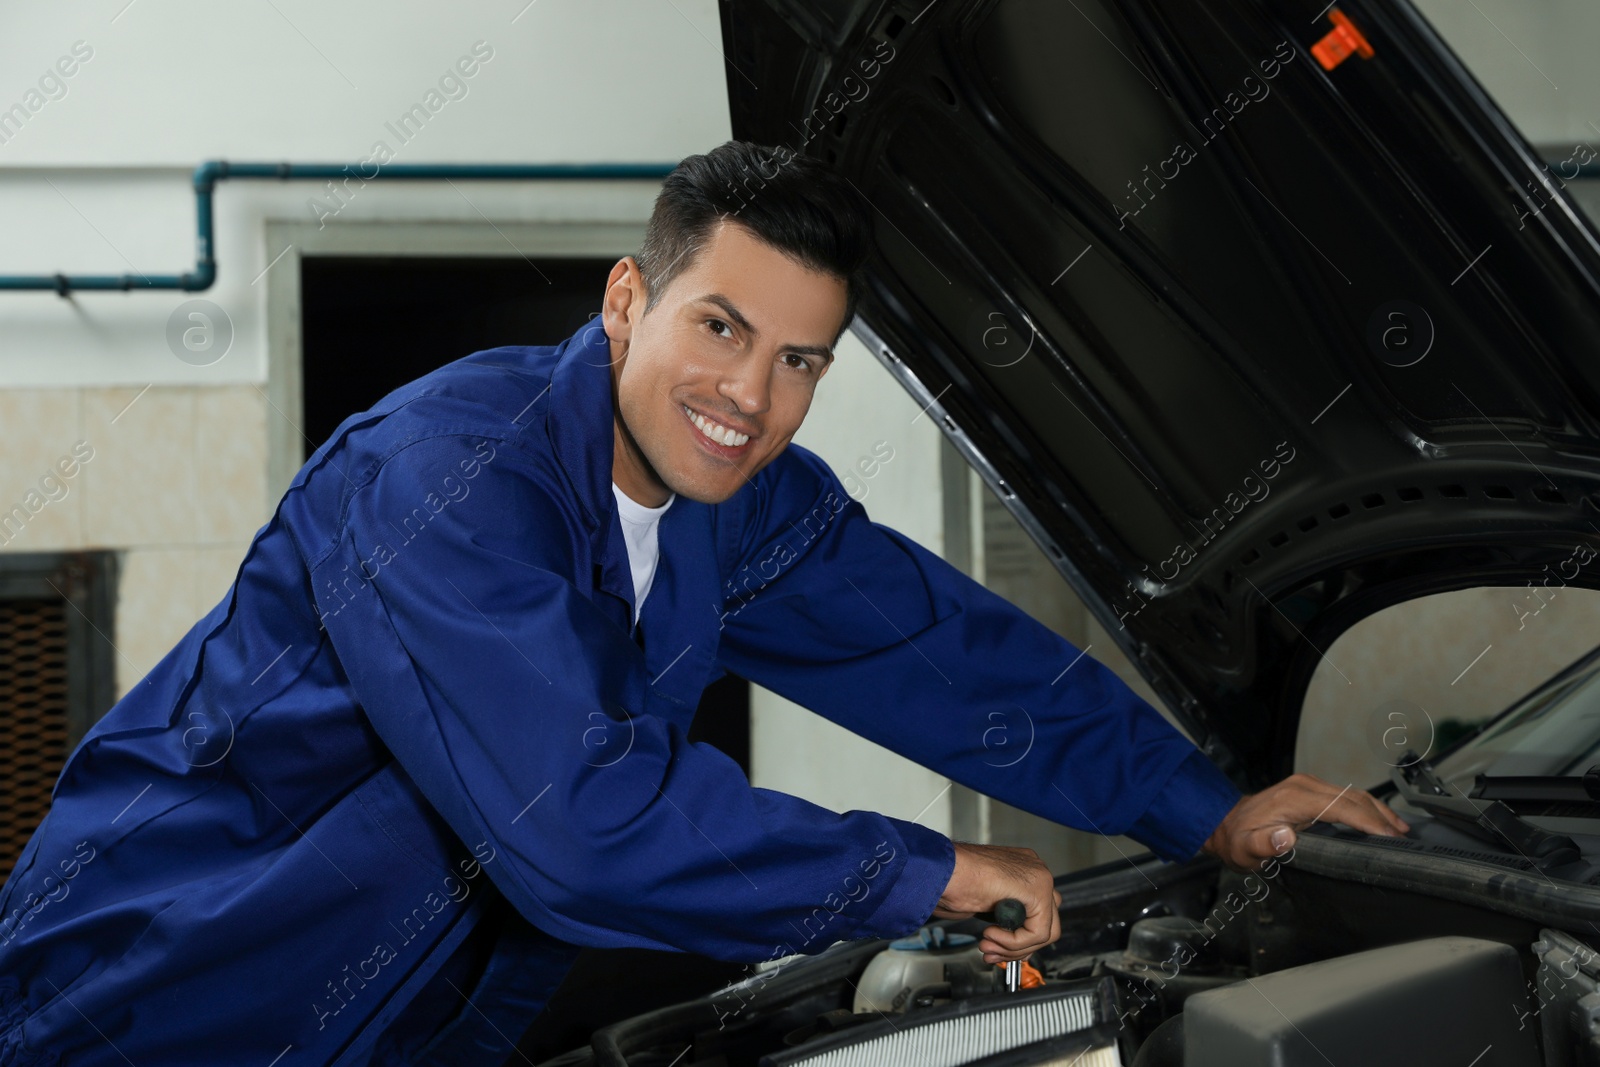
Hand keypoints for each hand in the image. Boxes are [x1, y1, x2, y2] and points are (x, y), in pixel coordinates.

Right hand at [932, 842, 1061, 964]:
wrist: (938, 871)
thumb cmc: (950, 882)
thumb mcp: (985, 904)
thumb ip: (1006, 919)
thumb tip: (1017, 944)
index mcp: (1022, 871)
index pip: (1038, 914)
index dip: (1017, 941)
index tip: (995, 949)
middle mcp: (1034, 870)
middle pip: (1047, 924)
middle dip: (1018, 948)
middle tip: (992, 953)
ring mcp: (1038, 877)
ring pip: (1046, 932)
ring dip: (1014, 947)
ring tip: (988, 944)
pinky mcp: (1037, 888)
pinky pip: (1038, 932)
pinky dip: (1014, 942)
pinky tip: (990, 933)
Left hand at [1203, 772, 1409, 869]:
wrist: (1226, 825)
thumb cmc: (1237, 839)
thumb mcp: (1245, 848)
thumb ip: (1263, 844)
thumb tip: (1285, 837)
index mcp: (1294, 798)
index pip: (1341, 807)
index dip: (1368, 822)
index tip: (1389, 837)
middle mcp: (1304, 787)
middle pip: (1354, 798)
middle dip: (1382, 817)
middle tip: (1404, 837)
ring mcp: (1308, 786)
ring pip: (1353, 795)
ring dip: (1378, 811)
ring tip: (1401, 830)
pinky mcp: (1310, 791)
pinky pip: (1345, 797)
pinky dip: (1366, 808)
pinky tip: (1379, 820)